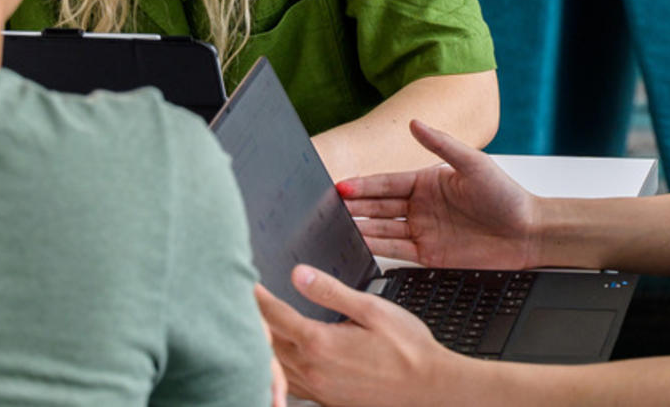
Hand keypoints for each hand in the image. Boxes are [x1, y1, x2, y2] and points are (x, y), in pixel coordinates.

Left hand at [257, 266, 457, 406]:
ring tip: (252, 328)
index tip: (245, 284)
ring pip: (274, 367)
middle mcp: (313, 369)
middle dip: (253, 321)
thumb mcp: (371, 308)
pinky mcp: (326, 400)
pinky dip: (276, 370)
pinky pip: (289, 384)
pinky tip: (278, 362)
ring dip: (261, 347)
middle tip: (241, 303)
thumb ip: (331, 291)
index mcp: (320, 342)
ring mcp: (318, 388)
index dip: (257, 298)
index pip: (276, 316)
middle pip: (267, 343)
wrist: (428, 387)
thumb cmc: (406, 348)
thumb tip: (299, 274)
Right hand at [339, 120, 542, 270]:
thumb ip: (442, 145)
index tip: (340, 187)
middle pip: (379, 206)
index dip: (363, 186)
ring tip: (335, 229)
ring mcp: (423, 231)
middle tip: (327, 210)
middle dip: (355, 208)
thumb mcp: (474, 164)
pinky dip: (376, 250)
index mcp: (427, 182)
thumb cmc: (507, 195)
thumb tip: (414, 123)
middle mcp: (421, 206)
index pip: (387, 183)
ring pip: (383, 229)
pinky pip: (396, 252)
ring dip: (361, 228)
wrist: (529, 233)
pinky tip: (359, 246)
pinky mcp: (429, 255)